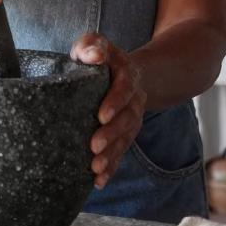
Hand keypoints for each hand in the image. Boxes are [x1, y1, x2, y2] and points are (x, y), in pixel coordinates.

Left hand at [70, 34, 145, 187]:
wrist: (121, 72)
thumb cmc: (98, 58)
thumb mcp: (93, 45)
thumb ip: (91, 45)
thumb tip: (94, 55)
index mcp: (126, 75)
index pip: (124, 88)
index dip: (115, 102)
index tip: (101, 116)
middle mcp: (133, 98)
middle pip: (127, 118)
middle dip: (112, 134)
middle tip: (94, 147)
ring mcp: (131, 118)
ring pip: (125, 139)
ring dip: (111, 155)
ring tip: (95, 168)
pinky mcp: (124, 134)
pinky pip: (121, 152)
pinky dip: (111, 167)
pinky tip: (98, 181)